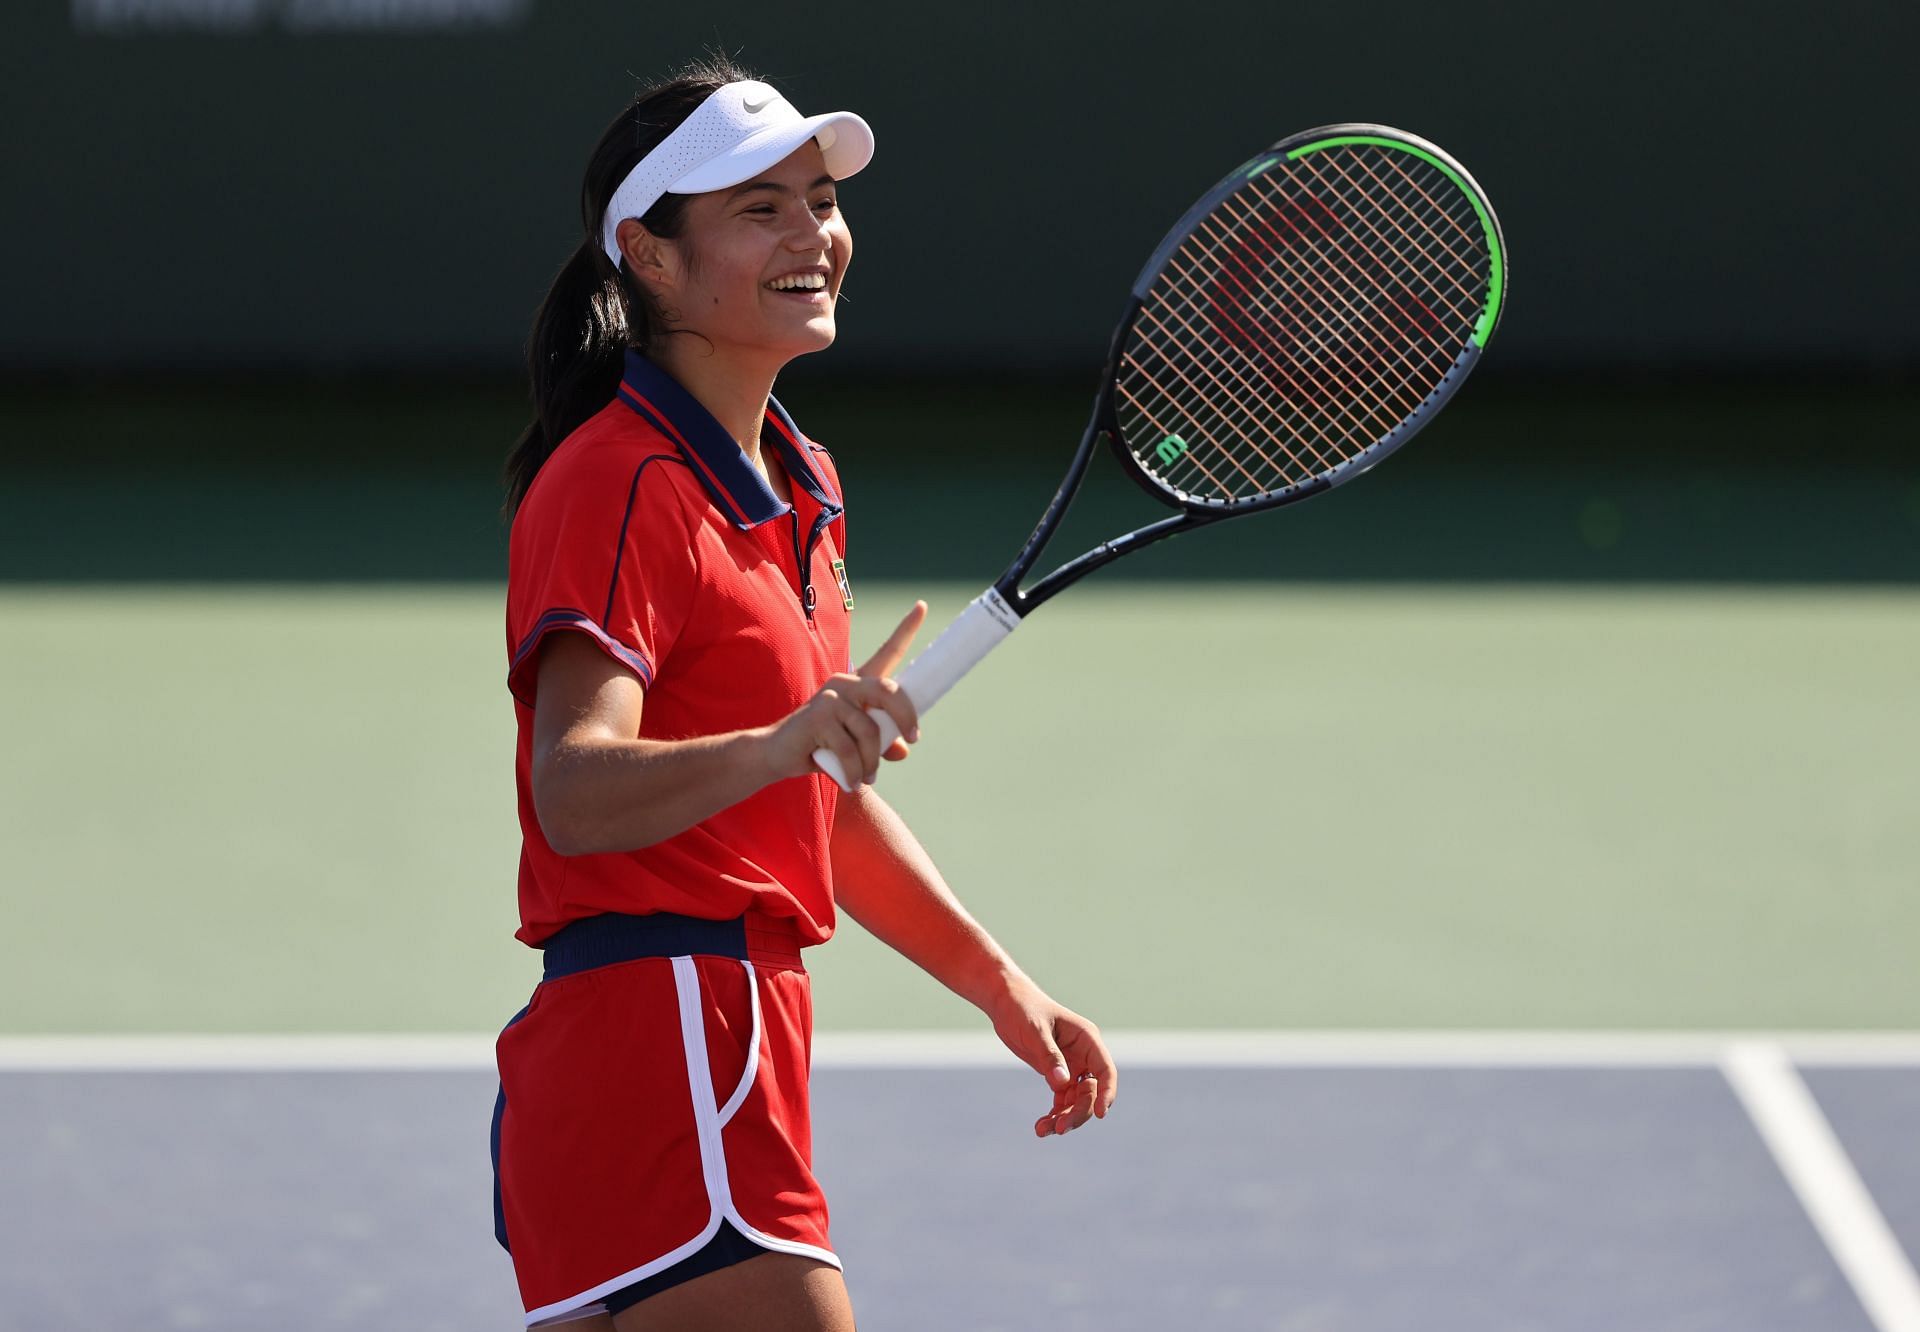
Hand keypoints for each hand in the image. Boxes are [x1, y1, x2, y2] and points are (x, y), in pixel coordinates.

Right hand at [760, 601, 926, 786]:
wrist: (778, 754)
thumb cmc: (822, 746)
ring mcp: (830, 698)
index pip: (887, 652)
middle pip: (890, 692)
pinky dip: (856, 772)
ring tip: (866, 777)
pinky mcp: (818, 717)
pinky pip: (850, 750)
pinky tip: (852, 782)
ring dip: (872, 762)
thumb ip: (882, 743)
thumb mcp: (858, 745)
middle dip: (906, 718)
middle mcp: (846, 683)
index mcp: (858, 683)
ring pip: (870, 732)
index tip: (923, 605)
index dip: (907, 629)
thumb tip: (903, 750)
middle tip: (913, 739)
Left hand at [986, 977, 1117, 1137]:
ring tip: (1043, 1130)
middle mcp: (1083, 1055)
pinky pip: (1061, 1101)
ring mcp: (1071, 1066)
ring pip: (1076, 1101)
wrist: (1005, 1003)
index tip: (1101, 1113)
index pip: (1105, 1070)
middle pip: (1091, 1092)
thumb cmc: (1022, 1009)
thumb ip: (1049, 1057)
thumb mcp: (1034, 1031)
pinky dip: (1054, 1114)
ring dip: (1064, 1118)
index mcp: (1087, 1040)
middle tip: (1060, 1128)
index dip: (1107, 1092)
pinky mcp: (1057, 1074)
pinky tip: (1041, 1126)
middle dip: (1079, 1112)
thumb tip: (1062, 1083)